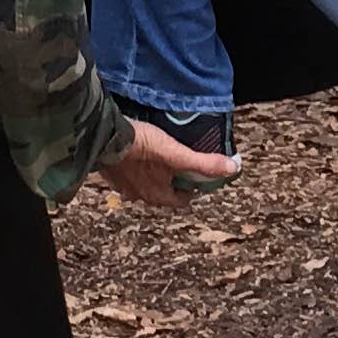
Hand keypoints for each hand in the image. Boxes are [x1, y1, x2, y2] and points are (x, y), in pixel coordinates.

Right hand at [101, 117, 241, 209]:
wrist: (104, 137)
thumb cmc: (142, 147)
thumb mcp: (178, 154)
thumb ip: (204, 164)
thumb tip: (233, 168)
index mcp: (158, 195)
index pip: (182, 200)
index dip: (192, 189)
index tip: (197, 177)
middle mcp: (140, 195)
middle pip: (163, 193)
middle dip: (172, 182)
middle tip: (179, 165)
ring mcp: (123, 185)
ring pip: (144, 185)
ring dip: (152, 176)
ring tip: (159, 158)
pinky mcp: (110, 173)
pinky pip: (127, 175)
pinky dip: (135, 168)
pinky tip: (137, 155)